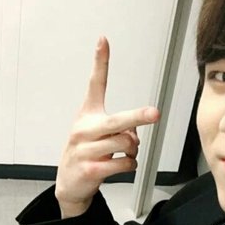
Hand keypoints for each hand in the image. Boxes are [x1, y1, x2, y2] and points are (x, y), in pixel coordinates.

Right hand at [55, 36, 159, 217]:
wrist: (69, 183)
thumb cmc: (87, 153)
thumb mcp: (98, 135)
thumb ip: (119, 128)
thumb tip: (134, 133)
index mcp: (87, 115)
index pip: (95, 84)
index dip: (100, 62)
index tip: (103, 41)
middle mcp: (84, 129)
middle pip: (118, 120)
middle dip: (138, 117)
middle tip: (154, 114)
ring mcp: (85, 149)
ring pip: (126, 144)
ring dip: (133, 151)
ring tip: (126, 155)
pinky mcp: (91, 169)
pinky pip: (123, 163)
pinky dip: (130, 165)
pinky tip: (123, 165)